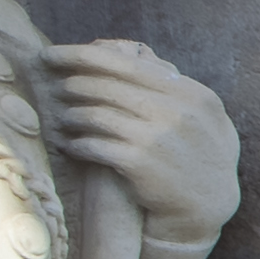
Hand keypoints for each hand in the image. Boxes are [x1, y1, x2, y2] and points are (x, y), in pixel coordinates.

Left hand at [37, 40, 239, 249]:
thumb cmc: (200, 156)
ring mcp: (158, 137)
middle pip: (105, 86)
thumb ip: (171, 84)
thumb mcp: (202, 116)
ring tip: (64, 118)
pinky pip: (93, 144)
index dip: (81, 55)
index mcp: (192, 93)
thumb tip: (129, 51)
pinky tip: (71, 145)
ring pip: (95, 114)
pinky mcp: (139, 164)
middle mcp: (177, 111)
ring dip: (72, 115)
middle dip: (72, 84)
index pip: (126, 63)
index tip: (52, 54)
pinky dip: (76, 143)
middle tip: (53, 87)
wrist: (207, 208)